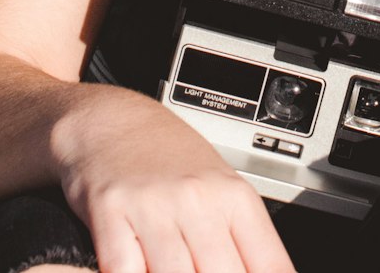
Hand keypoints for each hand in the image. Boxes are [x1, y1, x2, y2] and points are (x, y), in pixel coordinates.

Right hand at [55, 87, 295, 272]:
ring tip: (174, 269)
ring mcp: (154, 206)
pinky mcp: (111, 213)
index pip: (269, 263)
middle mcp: (197, 198)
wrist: (115, 121)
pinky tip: (139, 267)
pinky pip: (124, 270)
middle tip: (203, 272)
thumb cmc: (169, 158)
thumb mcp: (219, 188)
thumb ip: (240, 240)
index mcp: (234, 196)